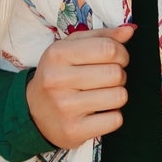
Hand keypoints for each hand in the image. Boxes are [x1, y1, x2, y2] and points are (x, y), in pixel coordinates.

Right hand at [26, 25, 134, 148]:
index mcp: (58, 54)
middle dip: (119, 75)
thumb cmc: (58, 75)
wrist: (32, 111)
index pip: (107, 48)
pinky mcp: (74, 130)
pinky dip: (113, 116)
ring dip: (117, 95)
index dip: (121, 53)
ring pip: (119, 96)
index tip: (117, 59)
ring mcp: (65, 107)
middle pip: (115, 73)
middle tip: (107, 79)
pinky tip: (99, 113)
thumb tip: (130, 31)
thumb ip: (101, 37)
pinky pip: (115, 120)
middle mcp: (58, 80)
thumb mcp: (70, 49)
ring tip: (102, 95)